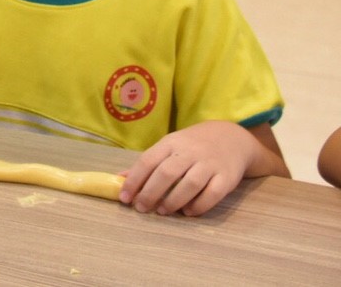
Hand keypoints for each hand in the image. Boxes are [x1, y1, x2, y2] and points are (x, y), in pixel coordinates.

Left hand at [119, 121, 263, 215]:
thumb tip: (119, 179)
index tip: (124, 198)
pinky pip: (213, 193)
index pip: (148, 161)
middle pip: (167, 173)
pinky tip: (188, 212)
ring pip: (191, 183)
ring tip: (163, 211)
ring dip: (174, 200)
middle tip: (141, 208)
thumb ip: (147, 164)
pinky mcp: (227, 176)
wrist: (231, 138)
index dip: (134, 180)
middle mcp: (190, 152)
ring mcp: (210, 163)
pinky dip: (200, 205)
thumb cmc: (191, 146)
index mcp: (170, 143)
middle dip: (151, 192)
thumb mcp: (168, 147)